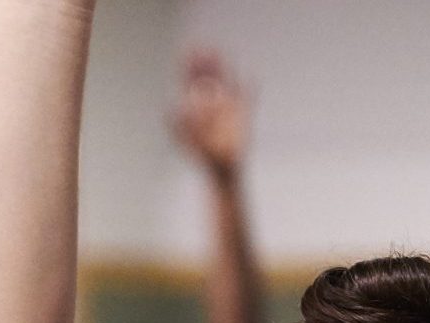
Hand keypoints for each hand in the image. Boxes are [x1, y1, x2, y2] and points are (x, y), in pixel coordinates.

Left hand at [171, 49, 248, 179]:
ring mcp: (229, 107)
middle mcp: (213, 103)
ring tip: (223, 53)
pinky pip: (249, 98)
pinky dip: (251, 88)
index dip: (188, 68)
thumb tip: (176, 107)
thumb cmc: (202, 157)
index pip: (191, 83)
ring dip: (225, 67)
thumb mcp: (187, 141)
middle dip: (205, 63)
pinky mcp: (244, 115)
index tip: (187, 54)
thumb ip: (180, 125)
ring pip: (228, 81)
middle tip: (203, 47)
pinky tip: (253, 77)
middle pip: (209, 77)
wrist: (221, 169)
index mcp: (198, 108)